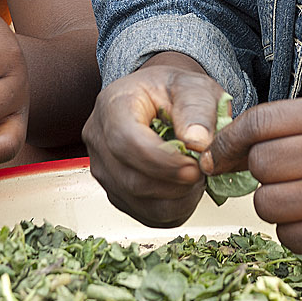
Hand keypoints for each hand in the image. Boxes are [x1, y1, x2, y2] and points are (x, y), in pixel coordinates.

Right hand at [82, 54, 225, 226]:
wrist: (162, 101)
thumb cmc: (174, 92)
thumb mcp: (193, 87)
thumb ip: (198, 110)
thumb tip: (198, 142)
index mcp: (113, 104)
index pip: (126, 141)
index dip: (162, 161)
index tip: (194, 165)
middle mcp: (98, 138)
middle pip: (130, 178)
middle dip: (174, 183)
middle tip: (203, 171)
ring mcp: (103, 169)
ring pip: (138, 200)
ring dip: (176, 197)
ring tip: (196, 175)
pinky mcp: (115, 192)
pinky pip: (144, 214)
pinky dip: (173, 207)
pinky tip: (185, 187)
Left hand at [204, 92, 301, 268]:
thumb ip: (292, 123)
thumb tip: (225, 144)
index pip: (263, 121)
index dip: (230, 139)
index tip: (217, 152)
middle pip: (261, 164)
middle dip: (262, 174)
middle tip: (286, 177)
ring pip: (268, 203)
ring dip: (276, 205)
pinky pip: (289, 236)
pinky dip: (295, 232)